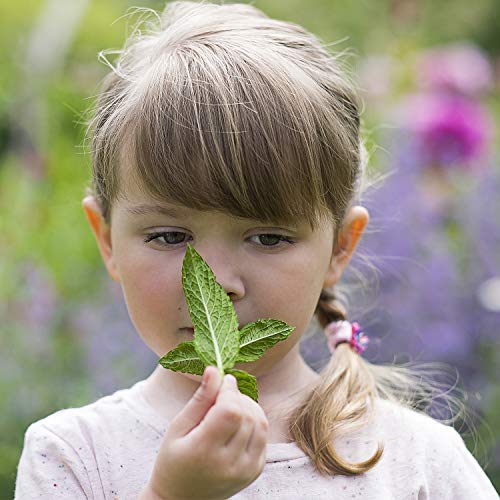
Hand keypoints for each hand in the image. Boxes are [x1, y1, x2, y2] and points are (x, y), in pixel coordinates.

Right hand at [140, 366, 268, 499]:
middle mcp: (228, 464)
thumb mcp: (178, 427)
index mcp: (204, 451)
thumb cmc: (173, 460)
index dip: (230, 390)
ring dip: (249, 406)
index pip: (231, 411)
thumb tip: (215, 369)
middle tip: (223, 393)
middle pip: (247, 415)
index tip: (223, 380)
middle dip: (238, 396)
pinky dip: (254, 422)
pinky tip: (238, 422)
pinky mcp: (254, 472)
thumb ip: (200, 399)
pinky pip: (263, 437)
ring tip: (231, 405)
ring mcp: (245, 470)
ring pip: (260, 424)